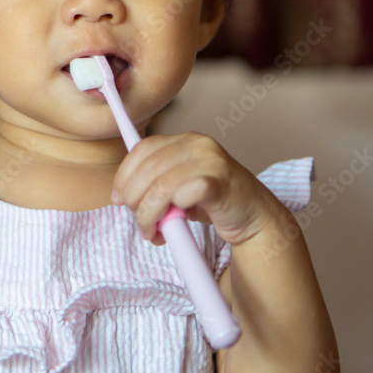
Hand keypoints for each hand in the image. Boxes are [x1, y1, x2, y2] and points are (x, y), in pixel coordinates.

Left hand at [111, 132, 285, 245]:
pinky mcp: (219, 182)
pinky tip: (177, 223)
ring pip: (160, 186)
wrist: (255, 217)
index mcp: (184, 140)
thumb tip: (124, 198)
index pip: (142, 149)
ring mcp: (210, 161)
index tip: (117, 199)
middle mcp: (196, 144)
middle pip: (147, 169)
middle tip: (140, 223)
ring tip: (153, 232)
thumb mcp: (180, 187)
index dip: (124, 175)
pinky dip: (174, 212)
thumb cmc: (215, 202)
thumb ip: (156, 185)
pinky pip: (183, 195)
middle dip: (134, 200)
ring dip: (148, 214)